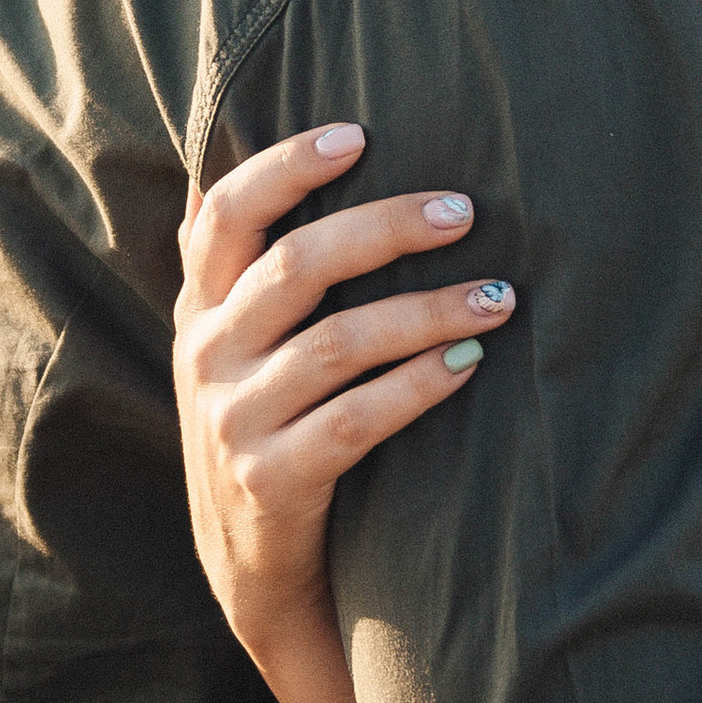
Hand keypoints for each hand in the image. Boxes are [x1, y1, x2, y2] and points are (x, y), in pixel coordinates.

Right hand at [174, 124, 517, 662]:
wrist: (253, 568)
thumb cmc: (267, 426)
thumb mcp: (231, 348)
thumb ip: (239, 271)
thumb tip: (248, 165)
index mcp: (200, 308)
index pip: (224, 214)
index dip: (284, 167)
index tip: (358, 134)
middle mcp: (207, 355)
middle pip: (294, 266)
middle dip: (386, 228)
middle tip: (465, 212)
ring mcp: (233, 420)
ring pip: (336, 343)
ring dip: (427, 311)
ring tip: (500, 296)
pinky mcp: (271, 481)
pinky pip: (354, 421)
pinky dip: (417, 386)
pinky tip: (470, 364)